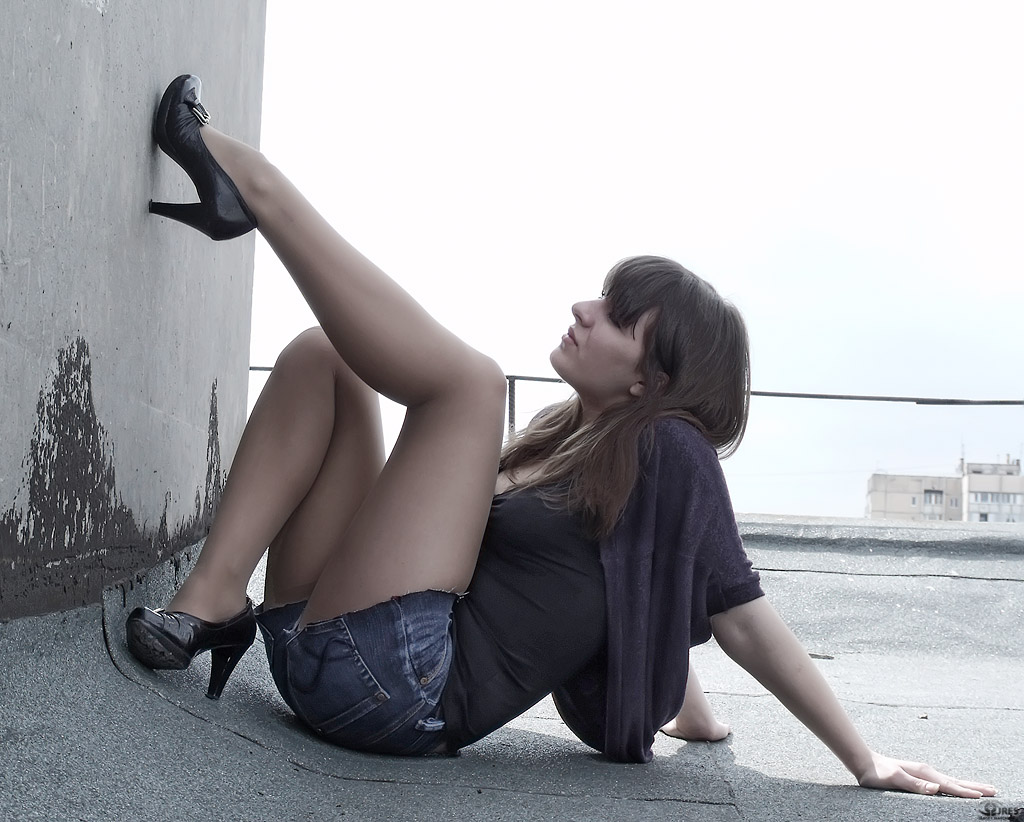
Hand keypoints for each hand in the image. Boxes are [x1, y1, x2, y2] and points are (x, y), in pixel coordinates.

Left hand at [855, 750, 995, 797]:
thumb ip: (914, 784)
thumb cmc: (878, 773)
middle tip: (994, 791)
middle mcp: (927, 772)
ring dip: (968, 785)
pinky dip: (955, 785)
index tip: (983, 796)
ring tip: (983, 789)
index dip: (966, 792)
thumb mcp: (894, 779)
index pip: (949, 785)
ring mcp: (924, 774)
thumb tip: (935, 788)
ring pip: (951, 781)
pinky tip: (957, 787)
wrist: (865, 763)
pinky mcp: (920, 777)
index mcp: (924, 773)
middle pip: (955, 781)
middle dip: (974, 787)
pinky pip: (943, 782)